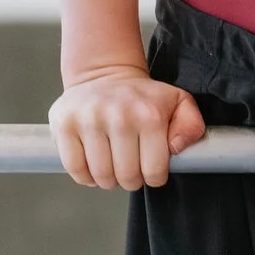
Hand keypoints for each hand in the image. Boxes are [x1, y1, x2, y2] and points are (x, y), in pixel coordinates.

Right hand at [48, 66, 205, 189]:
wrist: (104, 74)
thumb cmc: (143, 97)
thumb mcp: (178, 103)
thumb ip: (190, 126)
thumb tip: (176, 148)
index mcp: (149, 115)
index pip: (153, 171)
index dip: (154, 177)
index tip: (150, 169)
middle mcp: (119, 116)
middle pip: (126, 177)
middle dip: (131, 180)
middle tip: (130, 170)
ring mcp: (89, 119)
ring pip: (100, 176)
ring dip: (108, 180)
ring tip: (113, 166)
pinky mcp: (64, 124)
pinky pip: (75, 168)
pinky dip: (85, 176)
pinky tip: (93, 166)